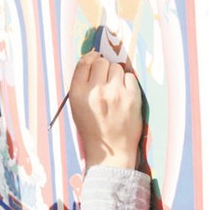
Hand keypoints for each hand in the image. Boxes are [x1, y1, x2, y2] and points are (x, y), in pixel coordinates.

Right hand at [69, 51, 142, 169]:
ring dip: (116, 74)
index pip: (84, 63)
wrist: (111, 150)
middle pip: (101, 62)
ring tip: (115, 89)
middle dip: (104, 67)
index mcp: (78, 93)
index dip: (90, 59)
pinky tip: (124, 94)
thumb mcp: (77, 107)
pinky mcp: (131, 97)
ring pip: (117, 67)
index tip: (95, 60)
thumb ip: (82, 85)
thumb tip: (93, 61)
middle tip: (106, 79)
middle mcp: (95, 91)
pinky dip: (127, 82)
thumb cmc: (92, 128)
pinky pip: (130, 77)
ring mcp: (115, 93)